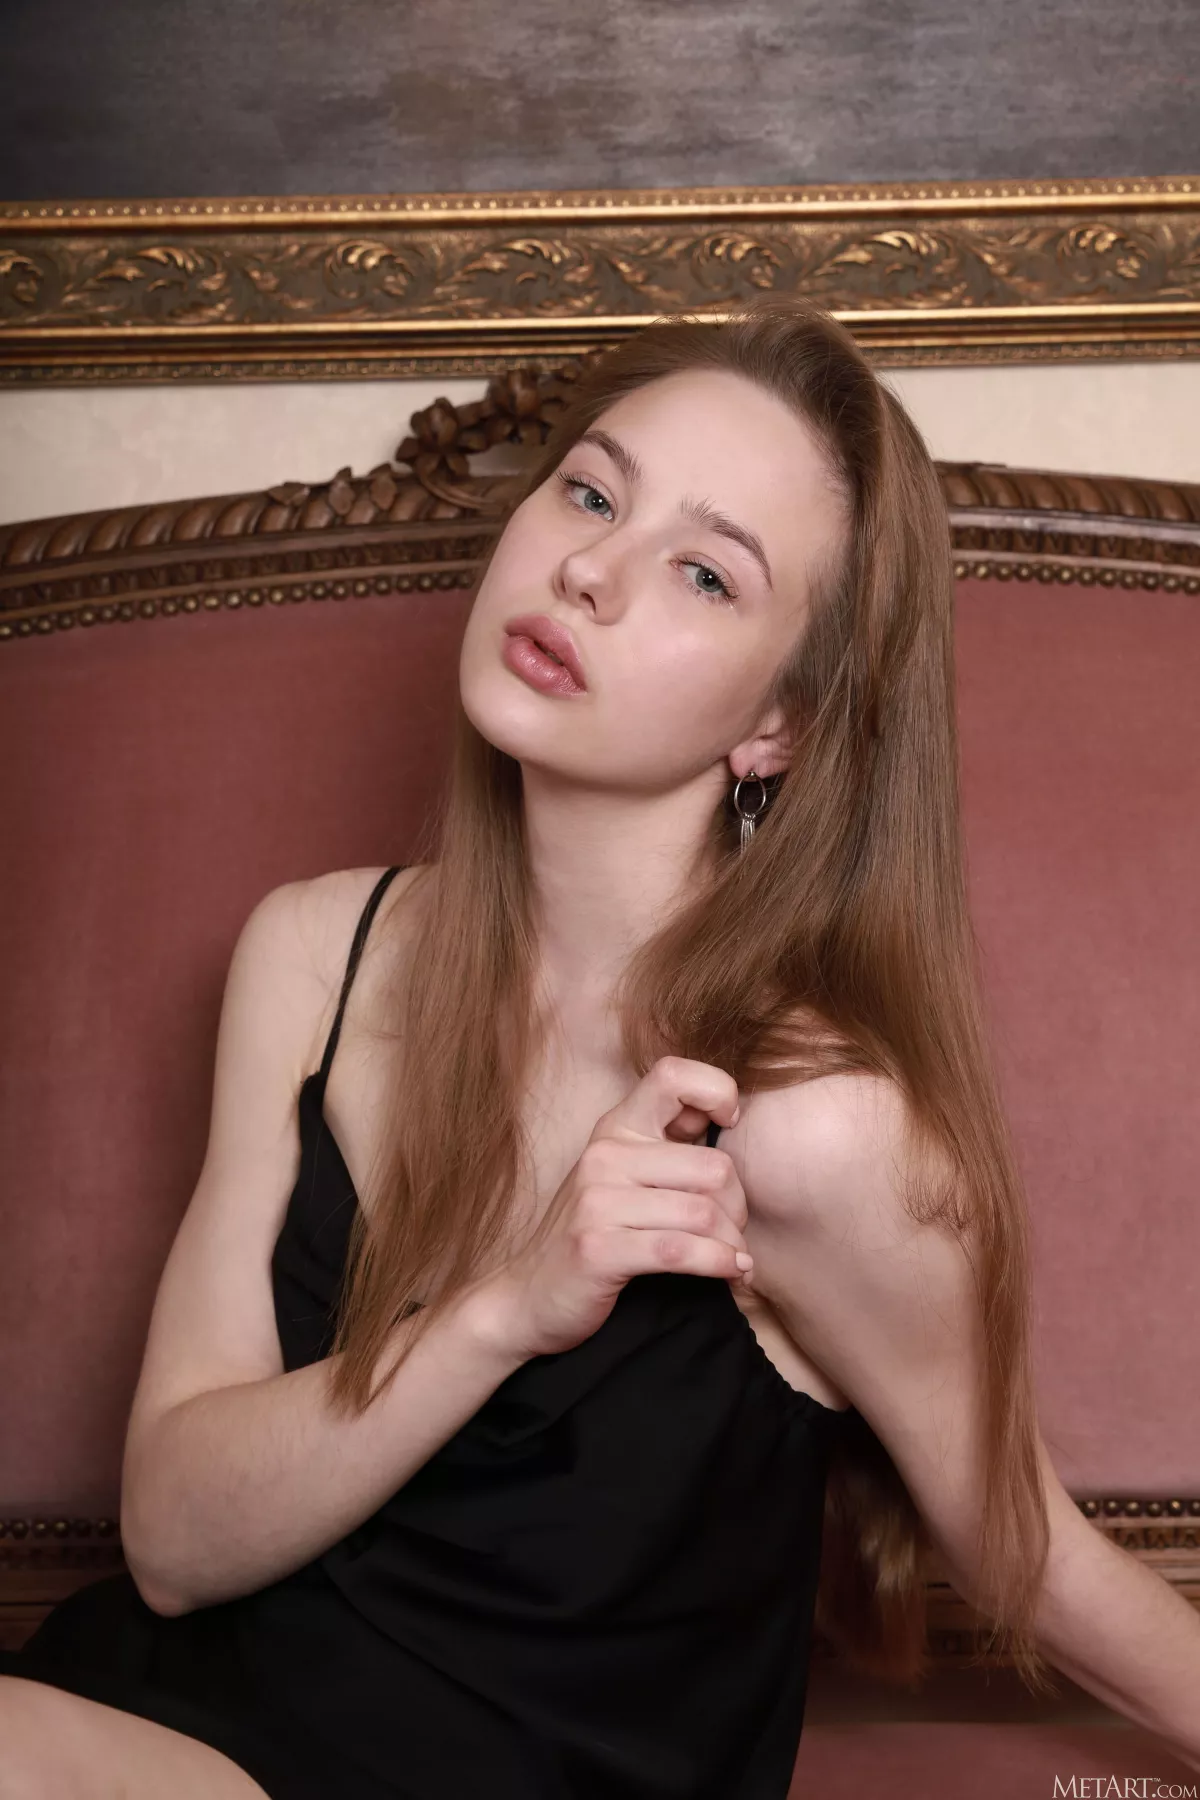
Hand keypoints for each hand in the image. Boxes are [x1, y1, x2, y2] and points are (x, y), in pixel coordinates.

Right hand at [480, 1055, 749, 1362]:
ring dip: (731, 1243)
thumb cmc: (593, 1235)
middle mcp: (604, 1156)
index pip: (673, 1076)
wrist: (530, 1297)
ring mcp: (597, 1202)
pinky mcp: (599, 1249)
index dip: (716, 1090)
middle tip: (734, 1230)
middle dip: (737, 1206)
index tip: (728, 1124)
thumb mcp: (622, 1178)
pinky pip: (681, 1250)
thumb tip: (729, 1113)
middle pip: (712, 1166)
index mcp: (615, 1129)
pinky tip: (732, 1271)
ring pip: (702, 1212)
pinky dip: (718, 1263)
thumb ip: (666, 1148)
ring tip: (737, 1258)